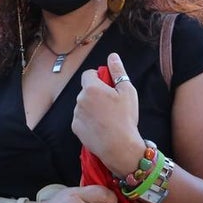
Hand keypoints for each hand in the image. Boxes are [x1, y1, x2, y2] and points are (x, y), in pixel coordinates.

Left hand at [72, 53, 142, 176]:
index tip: (108, 87)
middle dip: (96, 94)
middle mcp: (79, 99)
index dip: (98, 78)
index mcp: (91, 88)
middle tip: (111, 104)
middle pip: (86, 90)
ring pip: (83, 105)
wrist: (119, 146)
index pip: (88, 74)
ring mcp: (76, 114)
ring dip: (91, 107)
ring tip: (107, 118)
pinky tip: (100, 127)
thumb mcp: (127, 91)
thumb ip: (118, 71)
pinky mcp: (75, 127)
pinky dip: (88, 120)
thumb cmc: (125, 118)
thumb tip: (112, 56)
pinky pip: (81, 119)